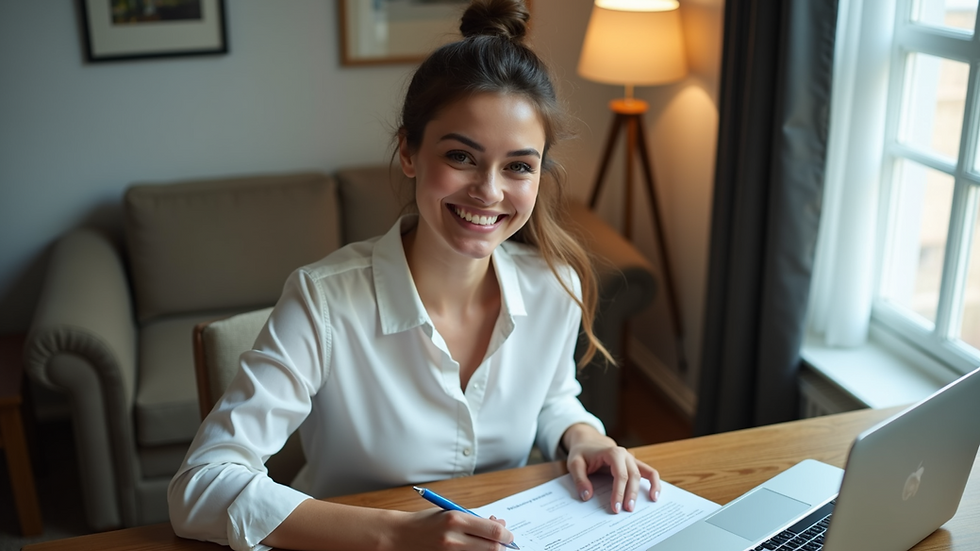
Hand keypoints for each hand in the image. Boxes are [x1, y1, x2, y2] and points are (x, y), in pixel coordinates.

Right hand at [382, 509, 514, 550]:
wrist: (399, 536)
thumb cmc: (425, 522)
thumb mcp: (449, 513)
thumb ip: (474, 519)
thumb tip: (499, 525)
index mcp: (455, 519)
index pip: (492, 531)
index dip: (506, 535)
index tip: (509, 535)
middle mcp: (453, 538)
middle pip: (491, 548)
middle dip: (502, 546)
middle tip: (505, 543)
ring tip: (489, 546)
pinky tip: (475, 550)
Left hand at [563, 424, 660, 513]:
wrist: (588, 441)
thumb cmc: (582, 452)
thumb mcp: (574, 463)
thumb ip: (580, 480)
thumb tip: (586, 496)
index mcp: (612, 453)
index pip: (620, 475)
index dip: (619, 492)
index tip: (616, 507)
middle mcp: (625, 455)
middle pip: (633, 476)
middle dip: (630, 495)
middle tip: (625, 511)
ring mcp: (631, 459)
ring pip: (644, 474)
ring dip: (646, 490)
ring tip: (645, 504)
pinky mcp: (633, 464)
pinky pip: (649, 472)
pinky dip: (654, 483)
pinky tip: (654, 495)